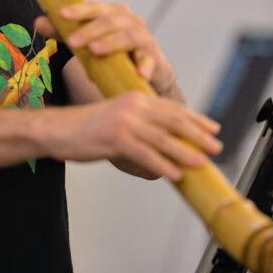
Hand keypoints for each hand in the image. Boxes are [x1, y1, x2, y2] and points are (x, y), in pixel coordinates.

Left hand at [34, 0, 176, 96]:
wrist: (144, 72)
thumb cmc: (111, 53)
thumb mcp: (86, 42)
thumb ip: (64, 33)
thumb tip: (37, 22)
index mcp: (112, 14)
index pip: (95, 7)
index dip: (79, 10)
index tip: (61, 15)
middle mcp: (130, 22)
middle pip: (110, 20)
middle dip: (89, 30)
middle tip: (71, 42)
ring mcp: (144, 39)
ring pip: (128, 36)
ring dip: (111, 43)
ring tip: (94, 50)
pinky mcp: (154, 59)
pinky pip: (150, 61)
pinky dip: (145, 66)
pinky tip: (138, 73)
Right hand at [42, 92, 221, 180]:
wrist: (56, 129)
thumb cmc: (85, 127)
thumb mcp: (116, 117)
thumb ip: (139, 125)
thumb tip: (161, 143)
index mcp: (135, 97)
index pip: (172, 108)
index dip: (195, 118)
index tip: (213, 127)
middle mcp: (133, 106)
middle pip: (173, 121)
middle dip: (197, 134)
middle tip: (216, 146)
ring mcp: (125, 122)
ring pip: (162, 139)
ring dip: (184, 152)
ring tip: (200, 162)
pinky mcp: (115, 138)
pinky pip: (145, 154)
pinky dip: (161, 165)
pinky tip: (173, 174)